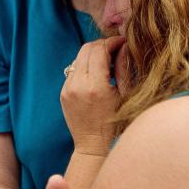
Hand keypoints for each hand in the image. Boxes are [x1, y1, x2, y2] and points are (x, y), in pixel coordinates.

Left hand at [60, 37, 124, 155]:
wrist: (94, 146)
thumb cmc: (117, 124)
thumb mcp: (125, 96)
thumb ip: (123, 68)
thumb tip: (124, 47)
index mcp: (95, 86)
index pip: (100, 50)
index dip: (112, 42)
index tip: (122, 42)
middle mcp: (78, 85)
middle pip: (86, 49)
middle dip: (102, 45)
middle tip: (116, 49)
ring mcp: (67, 89)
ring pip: (78, 58)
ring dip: (93, 55)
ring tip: (107, 64)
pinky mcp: (63, 93)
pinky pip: (73, 71)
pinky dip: (85, 67)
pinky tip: (97, 76)